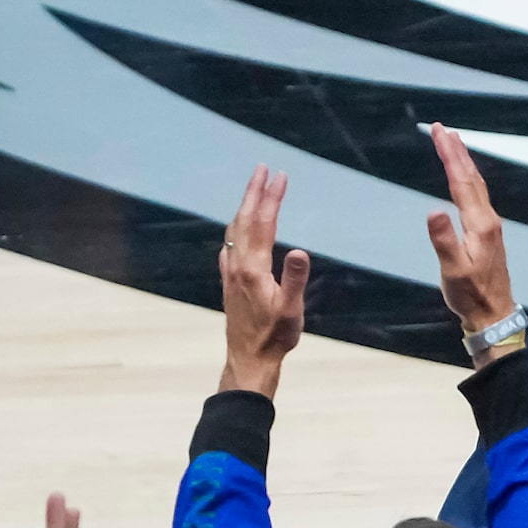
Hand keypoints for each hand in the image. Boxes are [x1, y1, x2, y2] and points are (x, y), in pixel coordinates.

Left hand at [219, 166, 309, 397]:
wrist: (249, 358)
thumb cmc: (274, 336)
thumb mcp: (291, 310)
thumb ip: (294, 278)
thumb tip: (299, 250)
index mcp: (254, 268)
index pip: (263, 223)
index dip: (272, 197)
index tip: (280, 176)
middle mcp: (238, 264)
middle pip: (245, 219)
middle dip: (255, 192)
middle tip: (263, 168)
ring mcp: (230, 272)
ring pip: (234, 229)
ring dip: (244, 206)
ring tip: (253, 190)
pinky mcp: (229, 281)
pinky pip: (229, 244)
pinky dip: (235, 228)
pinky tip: (236, 229)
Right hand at [425, 123, 517, 337]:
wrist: (494, 315)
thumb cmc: (471, 296)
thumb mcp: (453, 270)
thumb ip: (443, 240)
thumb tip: (434, 209)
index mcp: (480, 224)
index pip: (462, 181)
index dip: (450, 155)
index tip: (439, 132)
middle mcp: (488, 220)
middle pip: (471, 177)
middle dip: (457, 151)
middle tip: (442, 128)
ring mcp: (490, 226)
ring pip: (476, 186)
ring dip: (464, 162)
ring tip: (453, 144)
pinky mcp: (488, 234)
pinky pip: (477, 197)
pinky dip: (468, 180)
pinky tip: (464, 180)